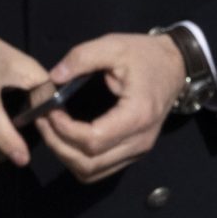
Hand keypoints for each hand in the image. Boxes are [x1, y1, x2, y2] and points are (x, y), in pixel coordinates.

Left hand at [33, 32, 188, 183]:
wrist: (174, 66)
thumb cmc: (144, 55)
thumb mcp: (113, 45)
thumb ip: (82, 58)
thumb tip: (53, 78)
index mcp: (137, 115)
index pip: (93, 140)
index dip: (64, 130)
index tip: (48, 110)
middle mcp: (139, 141)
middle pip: (89, 163)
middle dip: (58, 145)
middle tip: (42, 120)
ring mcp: (138, 151)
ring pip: (92, 172)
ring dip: (65, 156)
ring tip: (51, 130)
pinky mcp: (134, 153)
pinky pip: (100, 169)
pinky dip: (78, 161)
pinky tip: (67, 139)